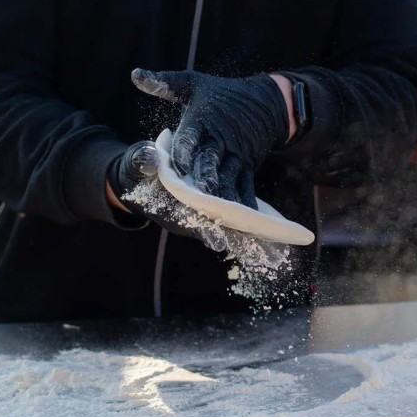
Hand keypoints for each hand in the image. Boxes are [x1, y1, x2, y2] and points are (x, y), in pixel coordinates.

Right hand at [107, 141, 286, 263]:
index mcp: (172, 209)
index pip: (191, 222)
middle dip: (241, 245)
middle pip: (219, 234)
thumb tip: (149, 159)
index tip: (220, 242)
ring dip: (254, 244)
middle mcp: (190, 219)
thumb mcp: (137, 162)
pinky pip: (237, 225)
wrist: (143, 177)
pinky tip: (277, 239)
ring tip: (279, 257)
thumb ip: (142, 161)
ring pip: (232, 233)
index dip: (206, 230)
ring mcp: (203, 219)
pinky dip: (255, 232)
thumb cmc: (139, 168)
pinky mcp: (215, 215)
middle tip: (265, 257)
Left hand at [132, 69, 288, 208]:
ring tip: (217, 211)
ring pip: (228, 177)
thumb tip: (135, 75)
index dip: (184, 150)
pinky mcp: (247, 167)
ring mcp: (236, 155)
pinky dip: (242, 203)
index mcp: (203, 120)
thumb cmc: (224, 93)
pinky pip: (245, 187)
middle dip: (206, 176)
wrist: (267, 103)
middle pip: (211, 159)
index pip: (191, 136)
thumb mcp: (193, 83)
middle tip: (201, 191)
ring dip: (223, 195)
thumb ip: (164, 83)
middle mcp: (221, 139)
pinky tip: (239, 221)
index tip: (176, 165)